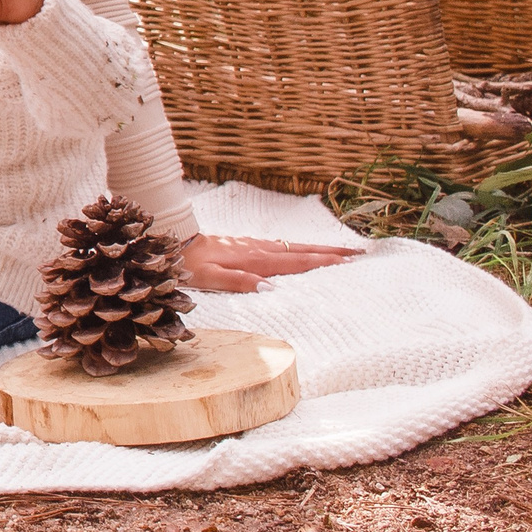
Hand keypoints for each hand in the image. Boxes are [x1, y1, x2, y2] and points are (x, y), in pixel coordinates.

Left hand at [181, 233, 362, 292]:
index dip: (324, 262)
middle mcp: (259, 250)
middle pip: (303, 250)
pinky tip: (302, 252)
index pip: (298, 262)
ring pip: (294, 247)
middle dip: (332, 251)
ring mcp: (253, 246)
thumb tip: (272, 289)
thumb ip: (240, 282)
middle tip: (360, 252)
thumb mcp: (210, 278)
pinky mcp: (246, 246)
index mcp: (256, 259)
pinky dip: (300, 249)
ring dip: (319, 248)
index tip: (350, 261)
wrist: (170, 243)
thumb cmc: (189, 264)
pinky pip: (282, 247)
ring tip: (342, 252)